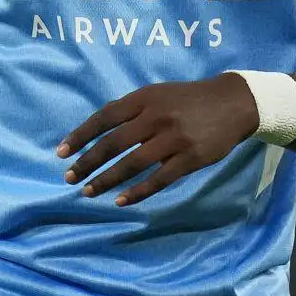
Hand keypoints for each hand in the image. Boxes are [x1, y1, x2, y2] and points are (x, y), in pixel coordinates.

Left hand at [58, 76, 263, 204]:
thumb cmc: (189, 99)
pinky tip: (121, 201)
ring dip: (106, 180)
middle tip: (69, 177)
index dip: (81, 136)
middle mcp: (155, 117)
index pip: (104, 118)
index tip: (61, 152)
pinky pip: (158, 179)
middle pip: (113, 143)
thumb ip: (132, 109)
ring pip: (132, 164)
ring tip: (88, 192)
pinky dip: (137, 192)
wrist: (233, 103)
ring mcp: (173, 139)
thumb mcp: (158, 94)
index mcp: (144, 99)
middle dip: (87, 162)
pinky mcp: (189, 159)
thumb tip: (99, 129)